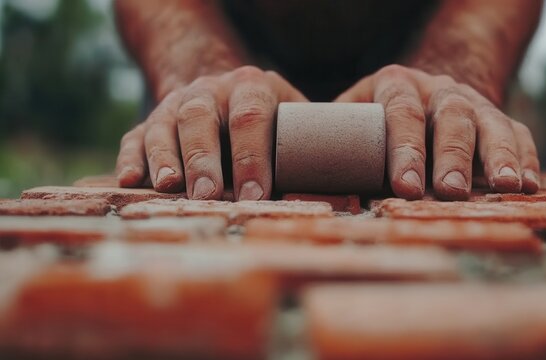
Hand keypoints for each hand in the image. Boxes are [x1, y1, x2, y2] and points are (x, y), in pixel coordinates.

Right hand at [116, 66, 306, 199]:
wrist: (226, 94)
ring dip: (165, 158)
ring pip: (164, 125)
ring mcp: (176, 105)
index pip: (250, 116)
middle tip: (208, 195)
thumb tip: (335, 189)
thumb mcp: (292, 123)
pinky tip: (129, 182)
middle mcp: (209, 90)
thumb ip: (308, 148)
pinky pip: (135, 137)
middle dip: (204, 158)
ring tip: (168, 187)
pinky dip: (131, 159)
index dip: (252, 156)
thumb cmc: (271, 123)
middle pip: (200, 118)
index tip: (255, 195)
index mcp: (251, 86)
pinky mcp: (151, 123)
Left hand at [336, 65, 539, 199]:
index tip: (404, 187)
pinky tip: (528, 185)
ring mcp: (469, 100)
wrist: (412, 99)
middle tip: (451, 191)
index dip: (404, 149)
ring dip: (499, 154)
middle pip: (450, 114)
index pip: (400, 112)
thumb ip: (336, 149)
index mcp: (393, 84)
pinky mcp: (495, 117)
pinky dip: (525, 157)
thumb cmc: (371, 126)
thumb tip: (311, 193)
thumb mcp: (350, 126)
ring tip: (507, 187)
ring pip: (490, 120)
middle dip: (452, 154)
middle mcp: (435, 88)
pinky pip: (517, 131)